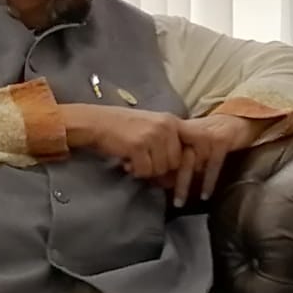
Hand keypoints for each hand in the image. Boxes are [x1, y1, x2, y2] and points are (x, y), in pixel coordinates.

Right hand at [61, 104, 183, 180]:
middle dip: (160, 167)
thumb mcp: (153, 127)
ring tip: (134, 159)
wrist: (96, 122)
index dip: (188, 159)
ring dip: (147, 170)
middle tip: (144, 161)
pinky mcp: (138, 146)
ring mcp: (153, 135)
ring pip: (161, 168)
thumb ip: (170, 141)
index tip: (176, 165)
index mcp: (173, 121)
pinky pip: (145, 171)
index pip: (196, 144)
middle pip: (176, 162)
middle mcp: (166, 126)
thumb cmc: (124, 128)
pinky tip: (127, 162)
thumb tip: (184, 168)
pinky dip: (135, 171)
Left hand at [164, 114, 259, 207]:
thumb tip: (159, 176)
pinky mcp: (220, 142)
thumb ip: (177, 151)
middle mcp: (189, 132)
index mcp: (178, 129)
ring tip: (179, 202)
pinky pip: (212, 167)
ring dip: (184, 185)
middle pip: (174, 159)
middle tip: (163, 196)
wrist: (236, 119)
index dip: (158, 169)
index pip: (163, 151)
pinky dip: (208, 183)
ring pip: (191, 165)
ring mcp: (205, 137)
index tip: (154, 185)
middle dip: (168, 180)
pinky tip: (204, 196)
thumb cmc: (211, 133)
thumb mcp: (190, 138)